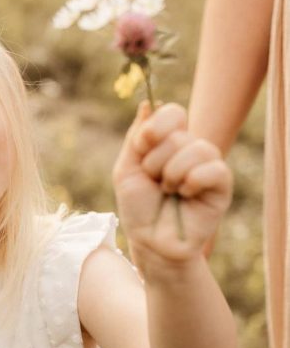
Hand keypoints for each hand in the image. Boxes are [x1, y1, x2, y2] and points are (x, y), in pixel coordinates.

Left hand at [112, 100, 232, 263]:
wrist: (151, 243)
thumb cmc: (139, 209)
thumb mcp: (127, 170)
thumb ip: (136, 138)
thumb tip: (147, 104)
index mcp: (169, 143)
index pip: (173, 113)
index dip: (156, 126)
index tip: (142, 147)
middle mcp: (191, 151)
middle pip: (179, 134)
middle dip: (156, 161)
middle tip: (155, 183)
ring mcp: (208, 167)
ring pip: (198, 148)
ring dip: (173, 173)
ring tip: (169, 192)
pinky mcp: (221, 186)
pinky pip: (214, 168)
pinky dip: (193, 181)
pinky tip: (185, 195)